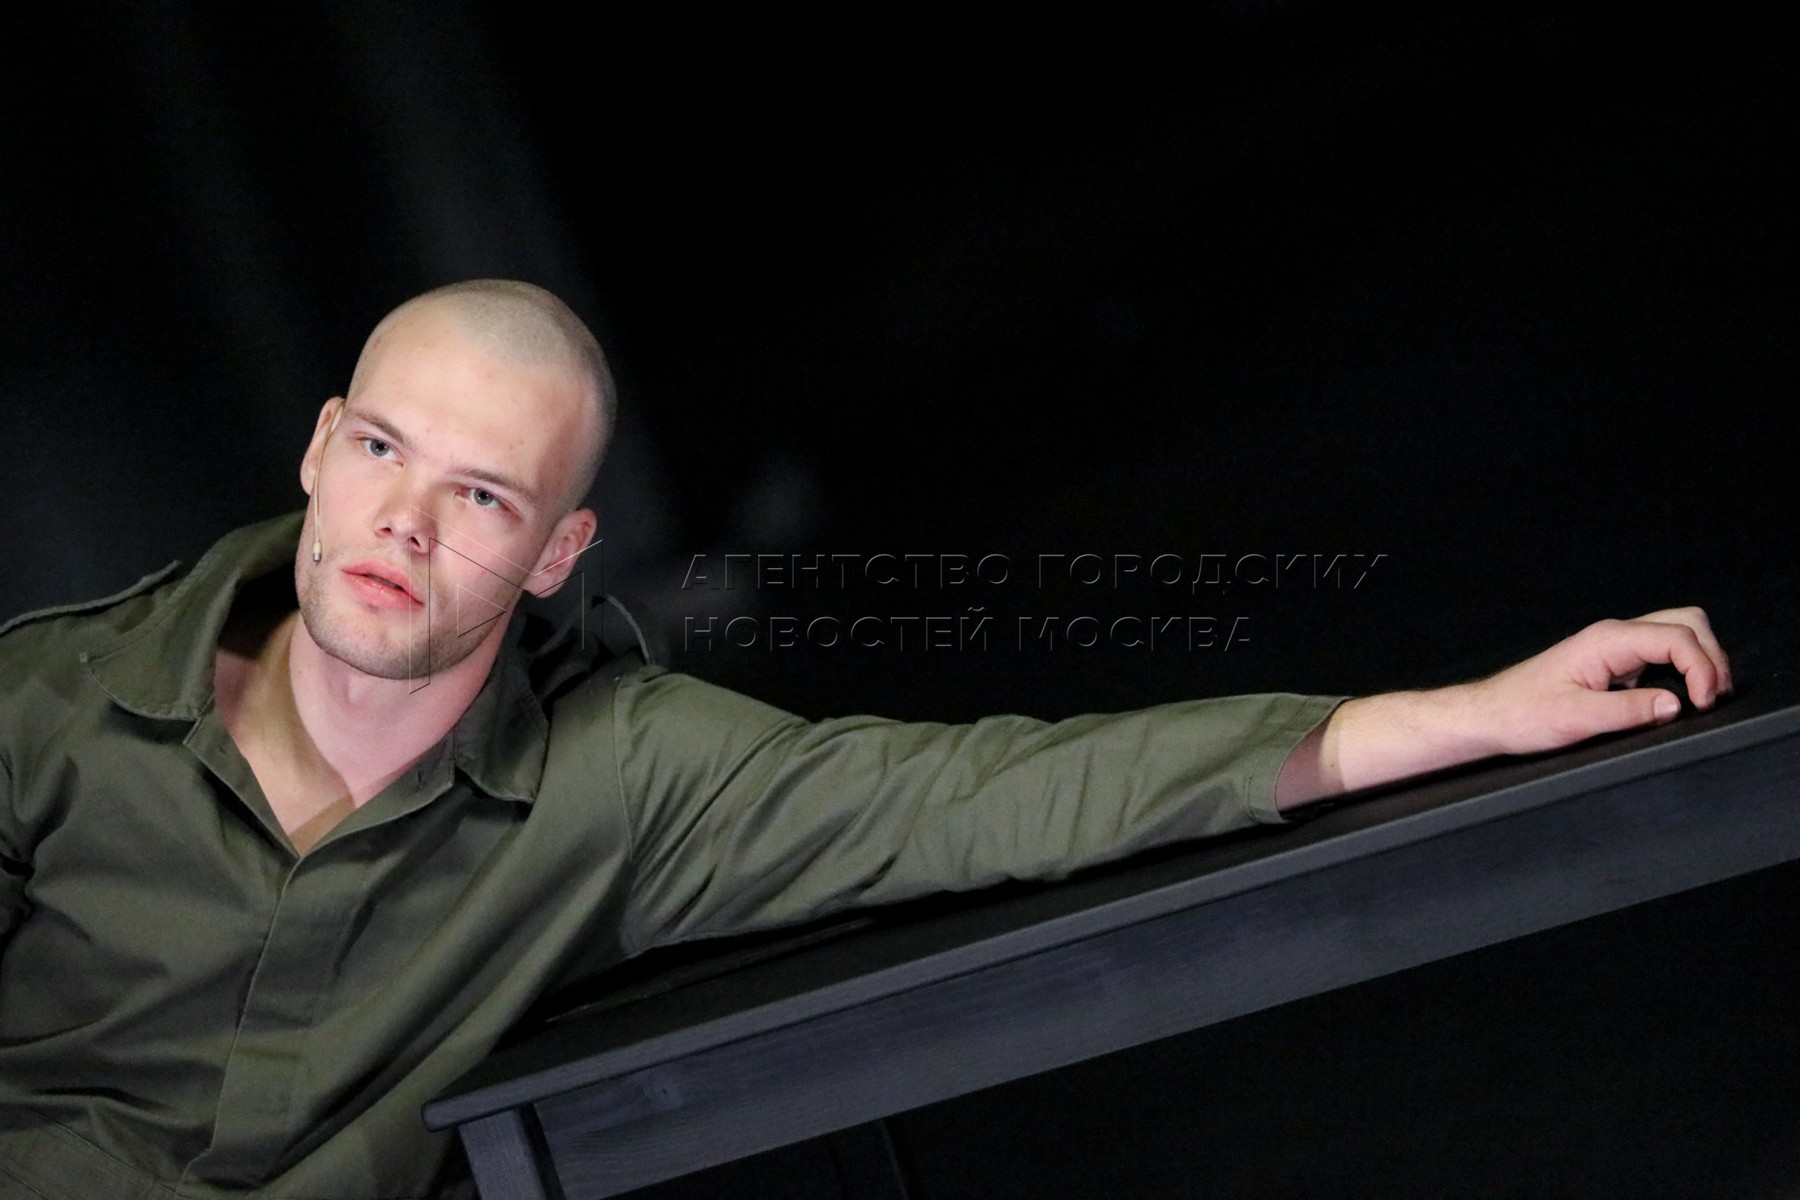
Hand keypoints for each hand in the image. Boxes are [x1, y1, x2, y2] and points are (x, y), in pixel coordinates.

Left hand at [1277, 606, 1732, 808]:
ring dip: (1698, 660)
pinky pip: (1658, 653)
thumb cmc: (1521, 714)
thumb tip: (1674, 705)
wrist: (1489, 716)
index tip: (1702, 703)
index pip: (1677, 638)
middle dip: (1710, 655)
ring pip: (1674, 634)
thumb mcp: (1577, 719)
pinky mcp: (1610, 663)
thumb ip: (1629, 711)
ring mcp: (1611, 647)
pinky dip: (1680, 668)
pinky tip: (1677, 695)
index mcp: (1606, 641)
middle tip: (1713, 695)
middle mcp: (1612, 637)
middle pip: (1685, 623)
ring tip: (1703, 696)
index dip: (1702, 668)